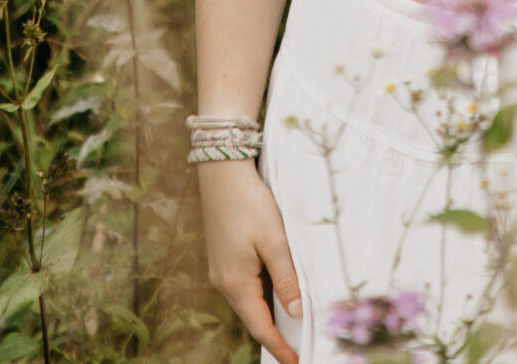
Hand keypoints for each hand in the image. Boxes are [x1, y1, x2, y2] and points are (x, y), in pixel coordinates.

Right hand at [198, 158, 302, 363]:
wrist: (221, 171)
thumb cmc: (249, 203)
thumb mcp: (274, 240)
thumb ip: (286, 278)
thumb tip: (296, 312)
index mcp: (236, 283)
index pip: (260, 327)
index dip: (279, 347)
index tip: (296, 362)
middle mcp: (223, 281)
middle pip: (252, 318)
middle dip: (273, 336)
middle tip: (296, 350)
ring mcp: (220, 269)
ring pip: (247, 302)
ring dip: (266, 316)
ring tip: (290, 328)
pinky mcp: (222, 256)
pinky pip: (243, 287)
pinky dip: (259, 297)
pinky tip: (273, 295)